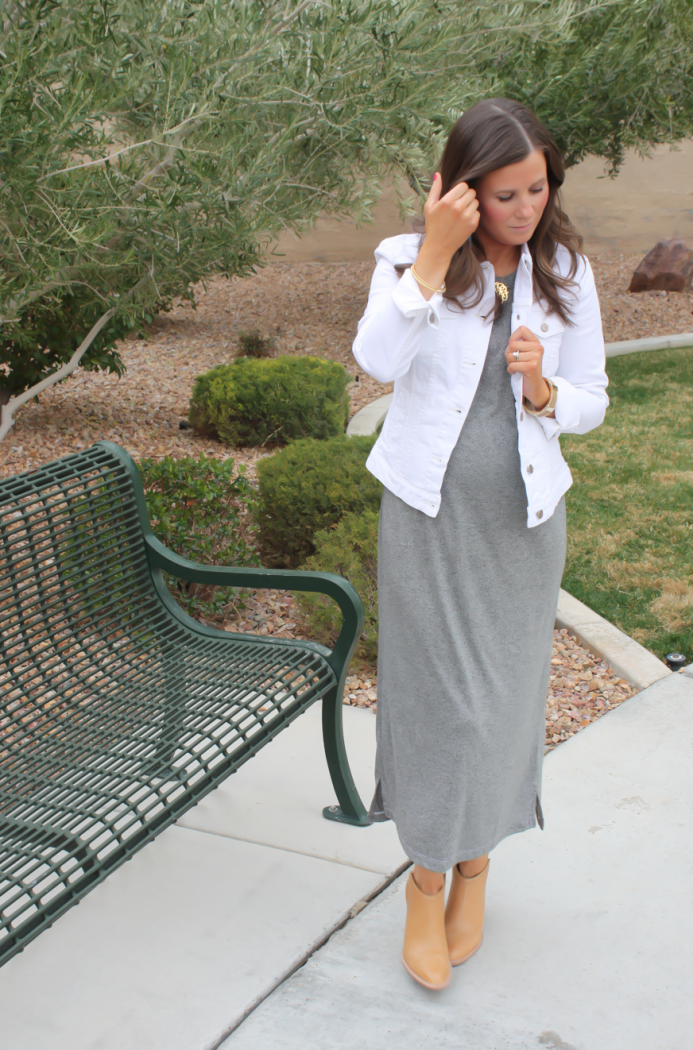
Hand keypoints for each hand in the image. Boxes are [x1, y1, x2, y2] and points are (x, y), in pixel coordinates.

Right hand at [411, 175, 478, 298]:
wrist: (439, 247)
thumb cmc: (433, 226)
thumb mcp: (429, 207)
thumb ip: (435, 189)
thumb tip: (438, 174)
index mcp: (447, 201)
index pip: (464, 185)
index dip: (460, 190)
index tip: (456, 196)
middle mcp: (458, 208)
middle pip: (471, 192)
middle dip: (466, 196)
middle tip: (459, 204)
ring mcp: (467, 216)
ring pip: (476, 201)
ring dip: (470, 205)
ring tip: (461, 213)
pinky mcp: (473, 224)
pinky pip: (478, 212)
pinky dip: (472, 215)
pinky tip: (464, 221)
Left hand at [504, 326, 550, 409]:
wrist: (534, 386)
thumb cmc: (526, 369)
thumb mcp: (524, 353)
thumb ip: (518, 345)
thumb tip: (510, 342)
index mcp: (535, 342)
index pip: (522, 329)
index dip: (512, 337)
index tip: (512, 346)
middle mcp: (538, 348)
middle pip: (513, 344)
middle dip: (508, 353)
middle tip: (513, 360)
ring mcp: (536, 357)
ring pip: (511, 355)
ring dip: (509, 363)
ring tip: (516, 366)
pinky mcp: (532, 366)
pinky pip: (513, 365)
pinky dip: (510, 369)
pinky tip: (516, 371)